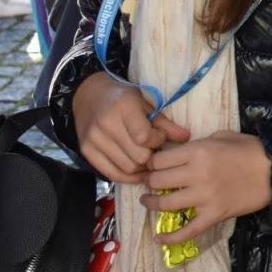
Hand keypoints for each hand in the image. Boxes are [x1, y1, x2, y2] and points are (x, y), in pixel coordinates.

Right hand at [72, 72, 189, 182]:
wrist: (89, 95)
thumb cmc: (123, 98)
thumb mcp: (145, 103)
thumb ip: (165, 122)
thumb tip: (185, 137)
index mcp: (123, 107)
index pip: (144, 137)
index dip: (158, 141)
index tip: (160, 136)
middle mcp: (106, 124)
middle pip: (137, 156)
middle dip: (152, 156)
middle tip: (155, 150)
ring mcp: (93, 139)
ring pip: (127, 168)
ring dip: (142, 168)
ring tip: (147, 158)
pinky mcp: (86, 151)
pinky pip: (111, 174)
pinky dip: (128, 177)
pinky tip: (137, 171)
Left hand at [141, 131, 271, 242]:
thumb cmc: (251, 149)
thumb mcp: (222, 136)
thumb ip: (198, 143)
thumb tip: (178, 152)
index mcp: (198, 152)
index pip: (158, 160)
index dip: (152, 163)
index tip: (153, 165)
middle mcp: (196, 174)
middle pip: (157, 181)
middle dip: (150, 182)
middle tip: (152, 183)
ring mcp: (205, 197)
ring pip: (165, 204)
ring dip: (152, 204)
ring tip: (149, 202)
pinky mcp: (214, 215)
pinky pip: (188, 230)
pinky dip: (171, 237)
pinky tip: (158, 238)